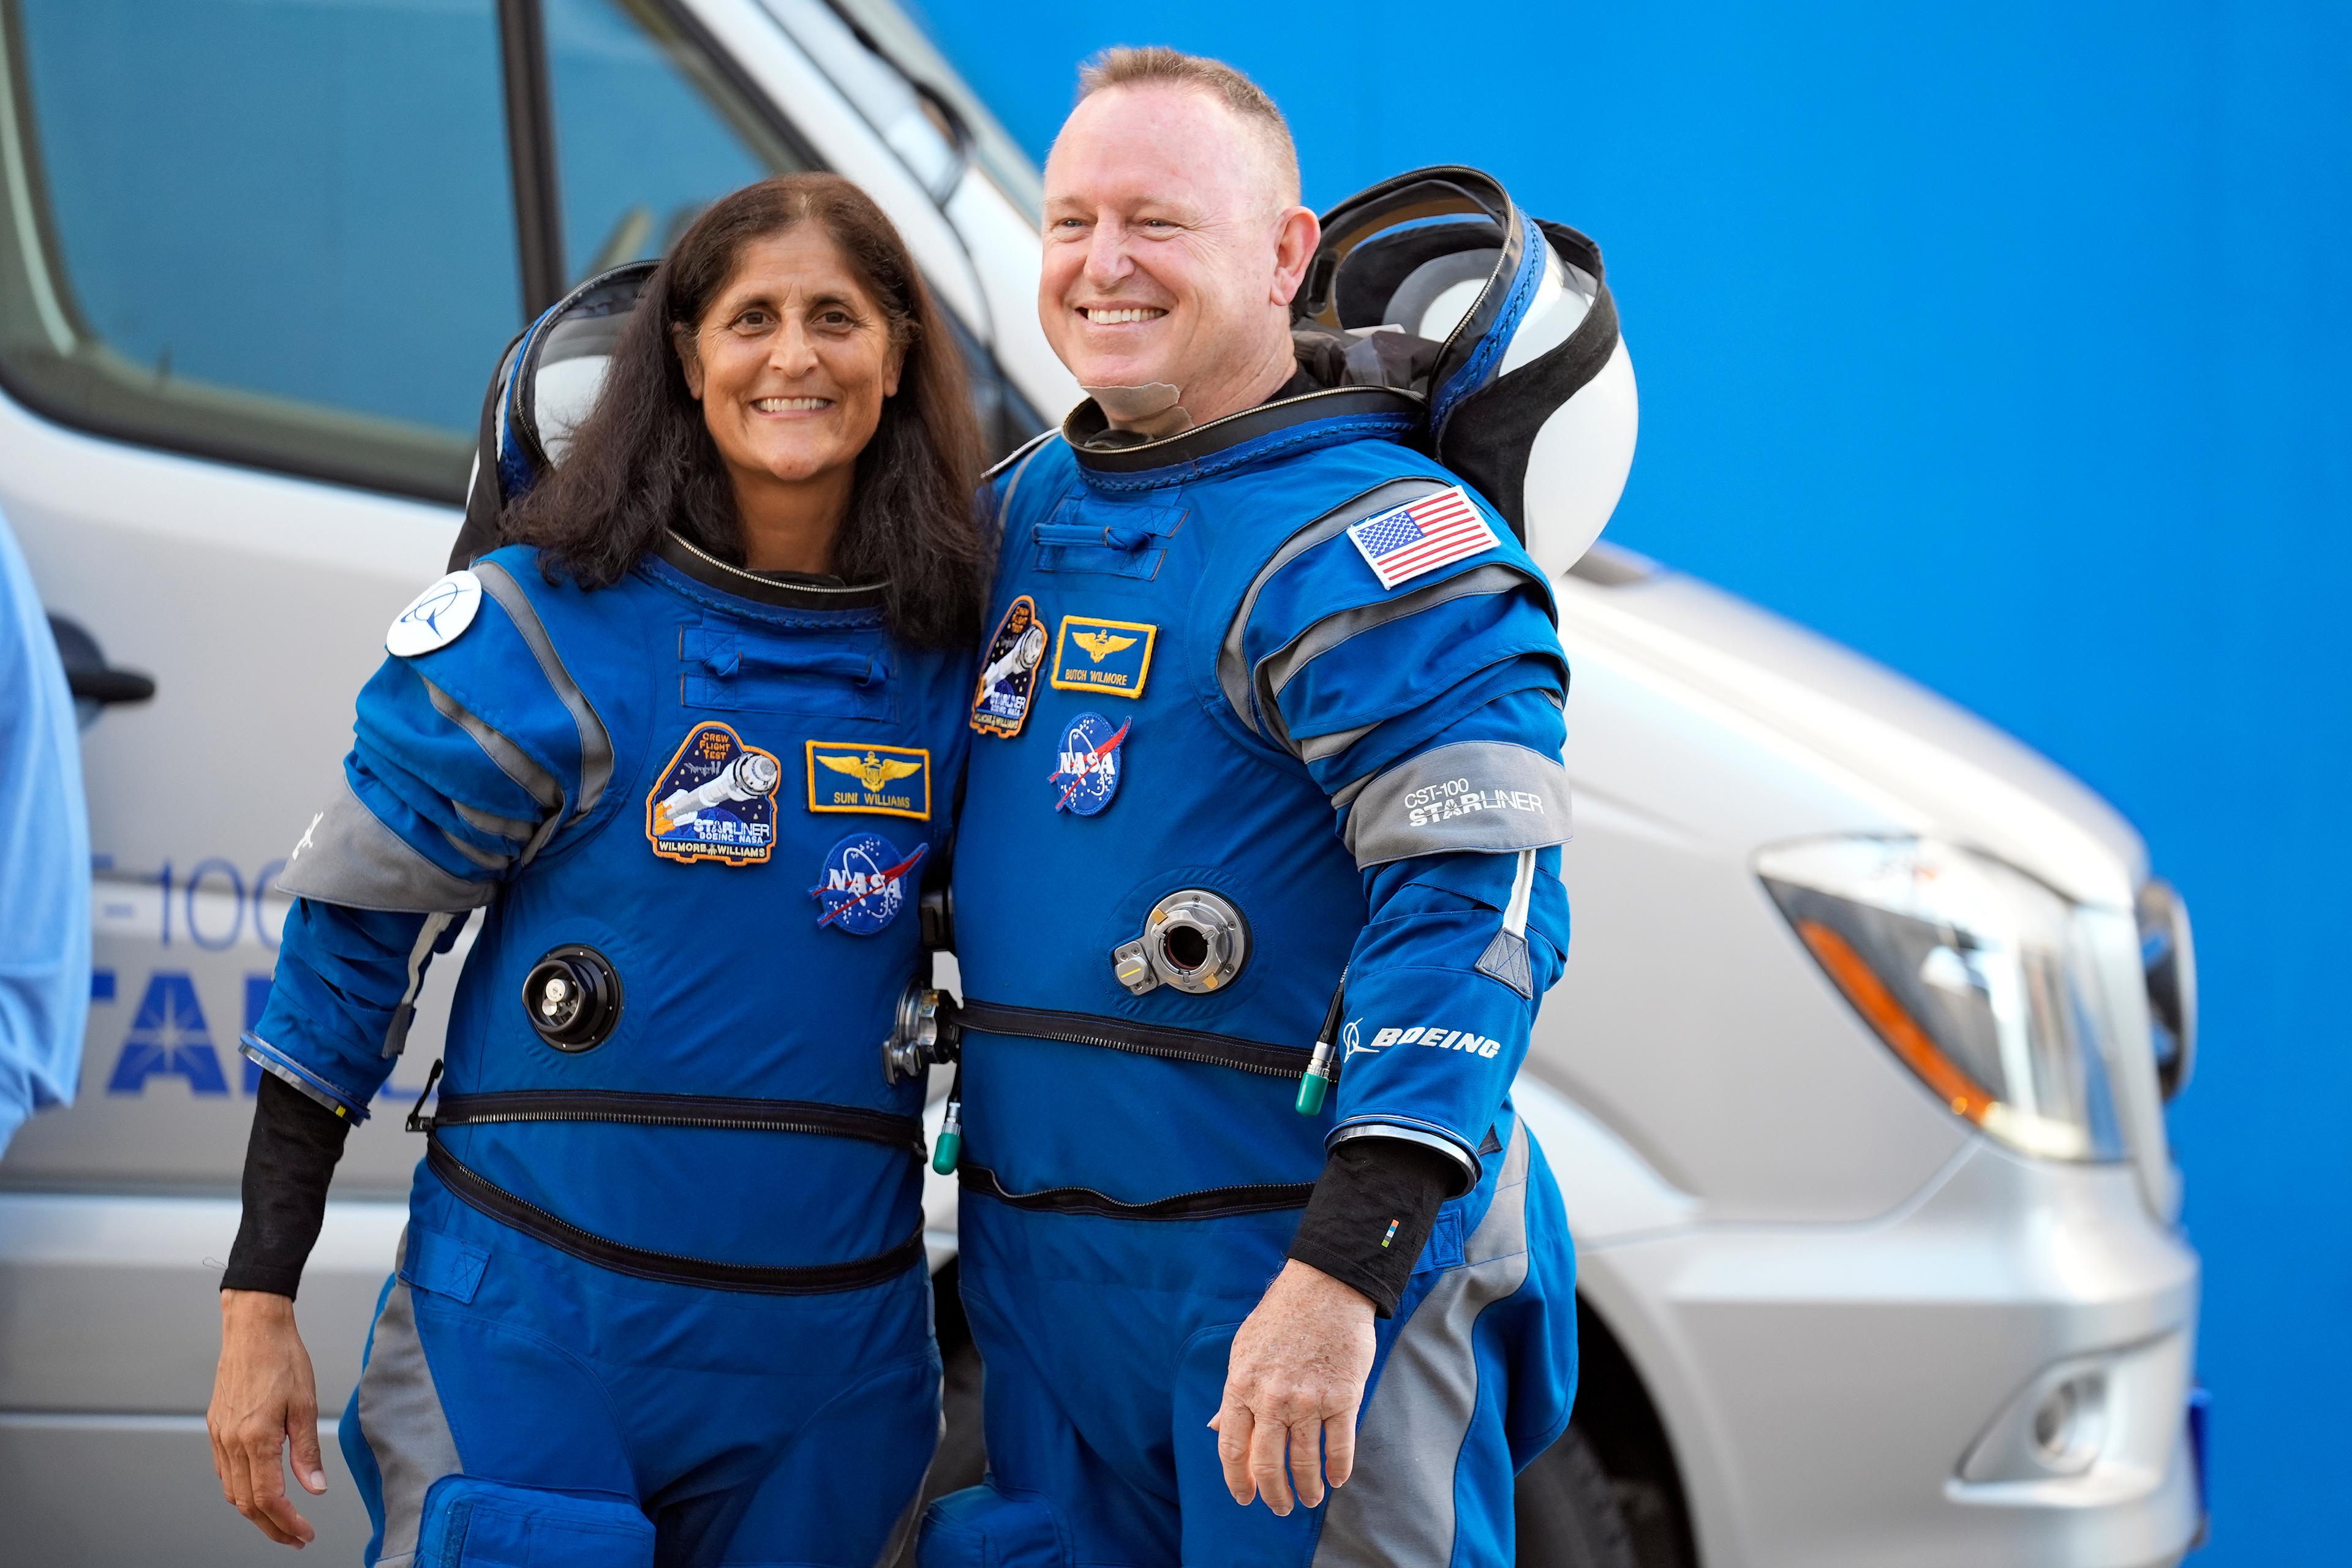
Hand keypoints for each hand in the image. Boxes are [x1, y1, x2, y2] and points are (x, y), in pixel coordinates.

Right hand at [208, 1290, 327, 1547]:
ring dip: (255, 1512)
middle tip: (295, 1538)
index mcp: (255, 1438)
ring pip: (232, 1491)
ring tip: (281, 1522)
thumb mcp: (306, 1403)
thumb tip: (315, 1489)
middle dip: (271, 1527)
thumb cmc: (282, 1358)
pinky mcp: (216, 1427)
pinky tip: (259, 1491)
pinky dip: (241, 1490)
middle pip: (246, 1503)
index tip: (305, 1533)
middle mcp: (231, 1441)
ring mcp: (219, 1435)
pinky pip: (225, 1472)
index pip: (269, 1497)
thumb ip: (308, 1451)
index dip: (288, 1522)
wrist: (253, 1328)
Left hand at [1209, 1259, 1376, 1514]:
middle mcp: (1272, 1398)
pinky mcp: (1342, 1396)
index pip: (1231, 1447)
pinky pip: (1340, 1446)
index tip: (1244, 1497)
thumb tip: (1214, 1429)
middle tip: (1280, 1507)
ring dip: (1307, 1488)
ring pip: (1305, 1462)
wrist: (1325, 1287)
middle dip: (1273, 1494)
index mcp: (1241, 1386)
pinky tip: (1336, 1480)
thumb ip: (1232, 1394)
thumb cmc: (1280, 1317)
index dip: (1237, 1479)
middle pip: (1267, 1464)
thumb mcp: (1243, 1350)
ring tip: (1310, 1498)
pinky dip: (1338, 1469)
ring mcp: (1308, 1399)